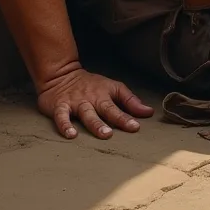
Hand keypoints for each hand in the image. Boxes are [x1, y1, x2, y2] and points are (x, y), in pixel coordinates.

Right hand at [37, 67, 154, 139]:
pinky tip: (70, 134)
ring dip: (95, 123)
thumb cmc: (90, 85)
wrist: (61, 74)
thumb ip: (130, 101)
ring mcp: (76, 102)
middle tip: (124, 130)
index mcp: (105, 94)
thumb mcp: (112, 88)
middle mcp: (92, 98)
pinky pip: (62, 116)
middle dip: (115, 119)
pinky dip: (65, 125)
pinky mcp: (60, 106)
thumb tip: (149, 112)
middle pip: (105, 109)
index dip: (128, 116)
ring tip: (103, 133)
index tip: (136, 127)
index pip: (119, 105)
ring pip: (87, 113)